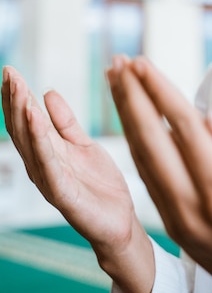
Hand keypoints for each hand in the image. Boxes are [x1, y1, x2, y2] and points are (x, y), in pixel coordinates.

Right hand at [1, 65, 153, 292]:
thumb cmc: (99, 185)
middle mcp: (42, 165)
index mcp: (47, 152)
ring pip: (30, 143)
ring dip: (23, 115)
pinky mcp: (62, 193)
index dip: (17, 96)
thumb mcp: (82, 144)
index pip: (26, 120)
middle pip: (22, 129)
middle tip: (9, 72)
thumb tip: (48, 92)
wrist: (120, 221)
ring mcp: (49, 179)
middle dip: (14, 100)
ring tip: (19, 89)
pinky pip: (48, 163)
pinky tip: (35, 118)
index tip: (10, 71)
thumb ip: (65, 122)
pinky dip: (39, 139)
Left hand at [108, 56, 211, 292]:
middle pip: (151, 141)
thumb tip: (210, 113)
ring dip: (127, 118)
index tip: (142, 63)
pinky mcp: (175, 228)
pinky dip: (135, 145)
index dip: (159, 91)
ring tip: (117, 85)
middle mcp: (191, 208)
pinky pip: (147, 179)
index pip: (183, 128)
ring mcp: (178, 222)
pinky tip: (132, 123)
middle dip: (132, 98)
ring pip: (141, 160)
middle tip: (119, 64)